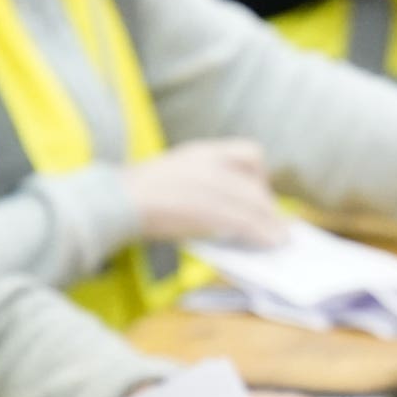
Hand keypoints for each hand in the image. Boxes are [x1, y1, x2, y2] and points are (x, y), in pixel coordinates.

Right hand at [122, 140, 285, 246]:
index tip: (261, 196)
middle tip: (274, 225)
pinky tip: (269, 243)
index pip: (250, 153)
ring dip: (272, 225)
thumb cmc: (134, 195)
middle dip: (269, 206)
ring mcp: (212, 184)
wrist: (117, 200)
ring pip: (257, 204)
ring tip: (280, 240)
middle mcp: (212, 163)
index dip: (262, 178)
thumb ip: (198, 184)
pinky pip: (249, 222)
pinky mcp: (212, 209)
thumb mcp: (173, 176)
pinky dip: (264, 234)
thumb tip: (221, 209)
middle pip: (256, 184)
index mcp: (202, 152)